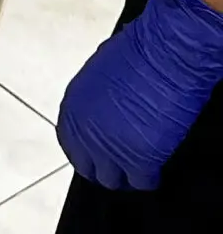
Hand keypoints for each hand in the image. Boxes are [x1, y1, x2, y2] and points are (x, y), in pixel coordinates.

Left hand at [57, 0, 222, 190]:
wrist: (164, 55)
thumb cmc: (138, 51)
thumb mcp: (100, 71)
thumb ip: (96, 97)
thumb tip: (104, 106)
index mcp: (73, 107)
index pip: (70, 144)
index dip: (86, 153)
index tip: (97, 156)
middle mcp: (85, 131)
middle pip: (88, 167)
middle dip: (104, 168)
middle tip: (121, 167)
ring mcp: (110, 148)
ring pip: (112, 180)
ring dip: (126, 175)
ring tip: (138, 168)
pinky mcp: (138, 160)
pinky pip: (141, 182)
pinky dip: (150, 177)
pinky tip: (156, 168)